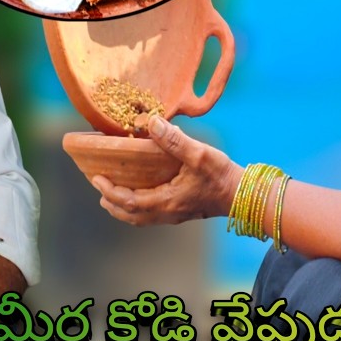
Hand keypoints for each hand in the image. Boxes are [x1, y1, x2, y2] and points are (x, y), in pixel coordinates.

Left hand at [91, 115, 244, 225]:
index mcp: (167, 201)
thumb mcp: (199, 154)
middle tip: (98, 185)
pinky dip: (136, 208)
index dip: (110, 191)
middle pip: (130, 215)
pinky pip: (150, 215)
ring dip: (122, 207)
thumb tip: (151, 122)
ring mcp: (174, 214)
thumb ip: (175, 140)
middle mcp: (167, 212)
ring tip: (110, 194)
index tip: (96, 178)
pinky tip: (137, 194)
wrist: (244, 195)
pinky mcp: (181, 212)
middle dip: (111, 202)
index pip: (129, 202)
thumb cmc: (222, 175)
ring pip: (140, 218)